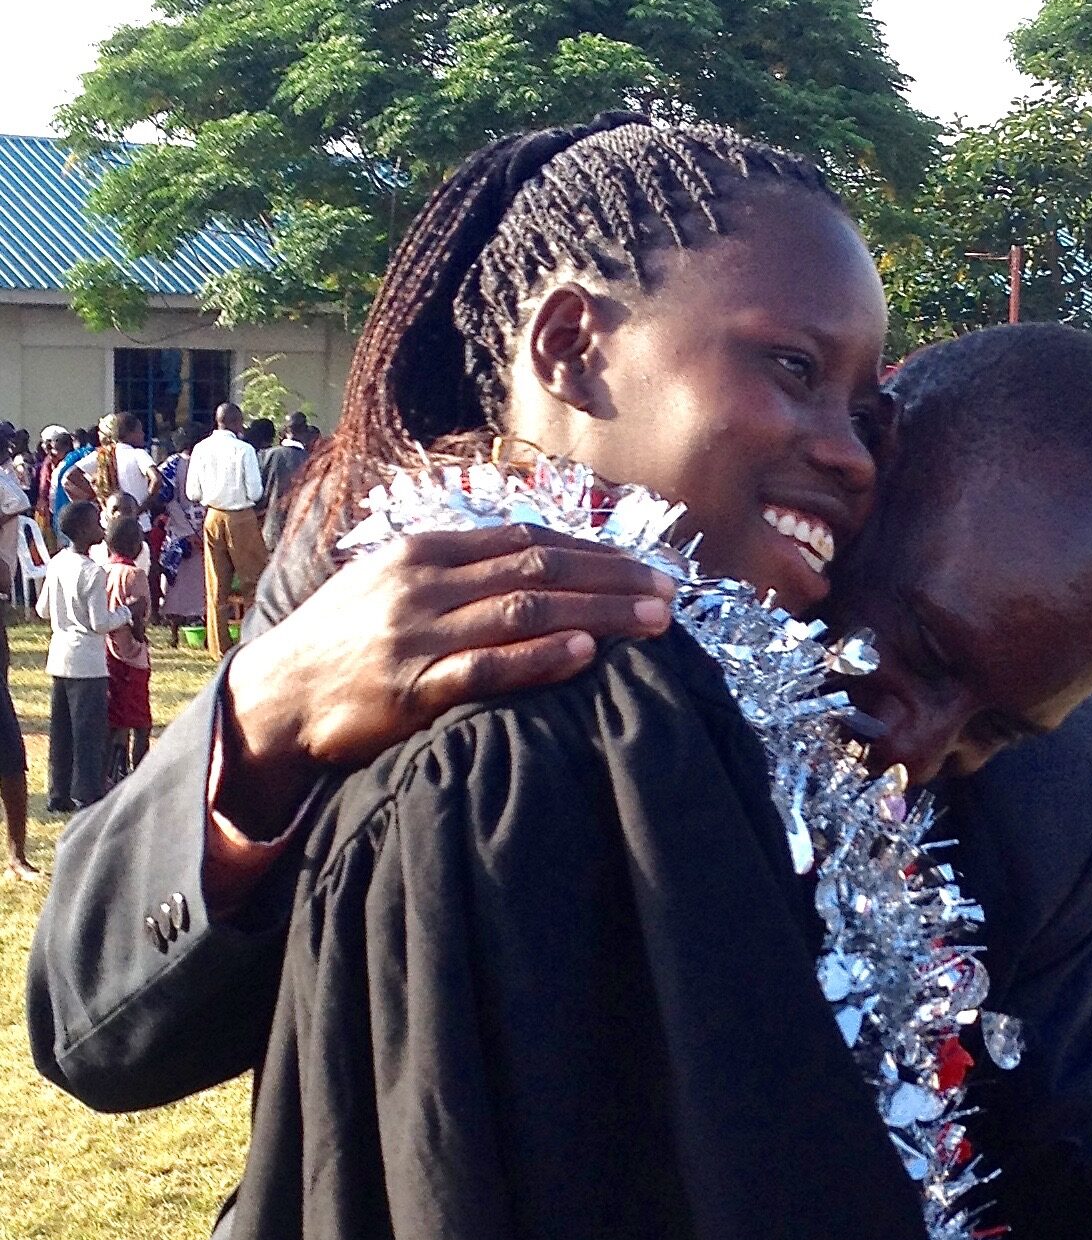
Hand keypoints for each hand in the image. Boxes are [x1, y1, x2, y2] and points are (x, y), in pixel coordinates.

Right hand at [219, 524, 675, 837]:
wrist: (272, 698)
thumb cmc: (342, 642)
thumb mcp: (392, 584)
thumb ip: (458, 569)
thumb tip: (529, 556)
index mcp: (426, 552)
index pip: (528, 541)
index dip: (593, 552)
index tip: (644, 566)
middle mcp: (425, 583)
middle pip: (540, 568)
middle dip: (612, 577)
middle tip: (670, 591)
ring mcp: (418, 633)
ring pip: (526, 610)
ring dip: (597, 612)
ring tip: (653, 621)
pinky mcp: (410, 687)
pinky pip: (486, 666)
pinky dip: (538, 657)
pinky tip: (583, 652)